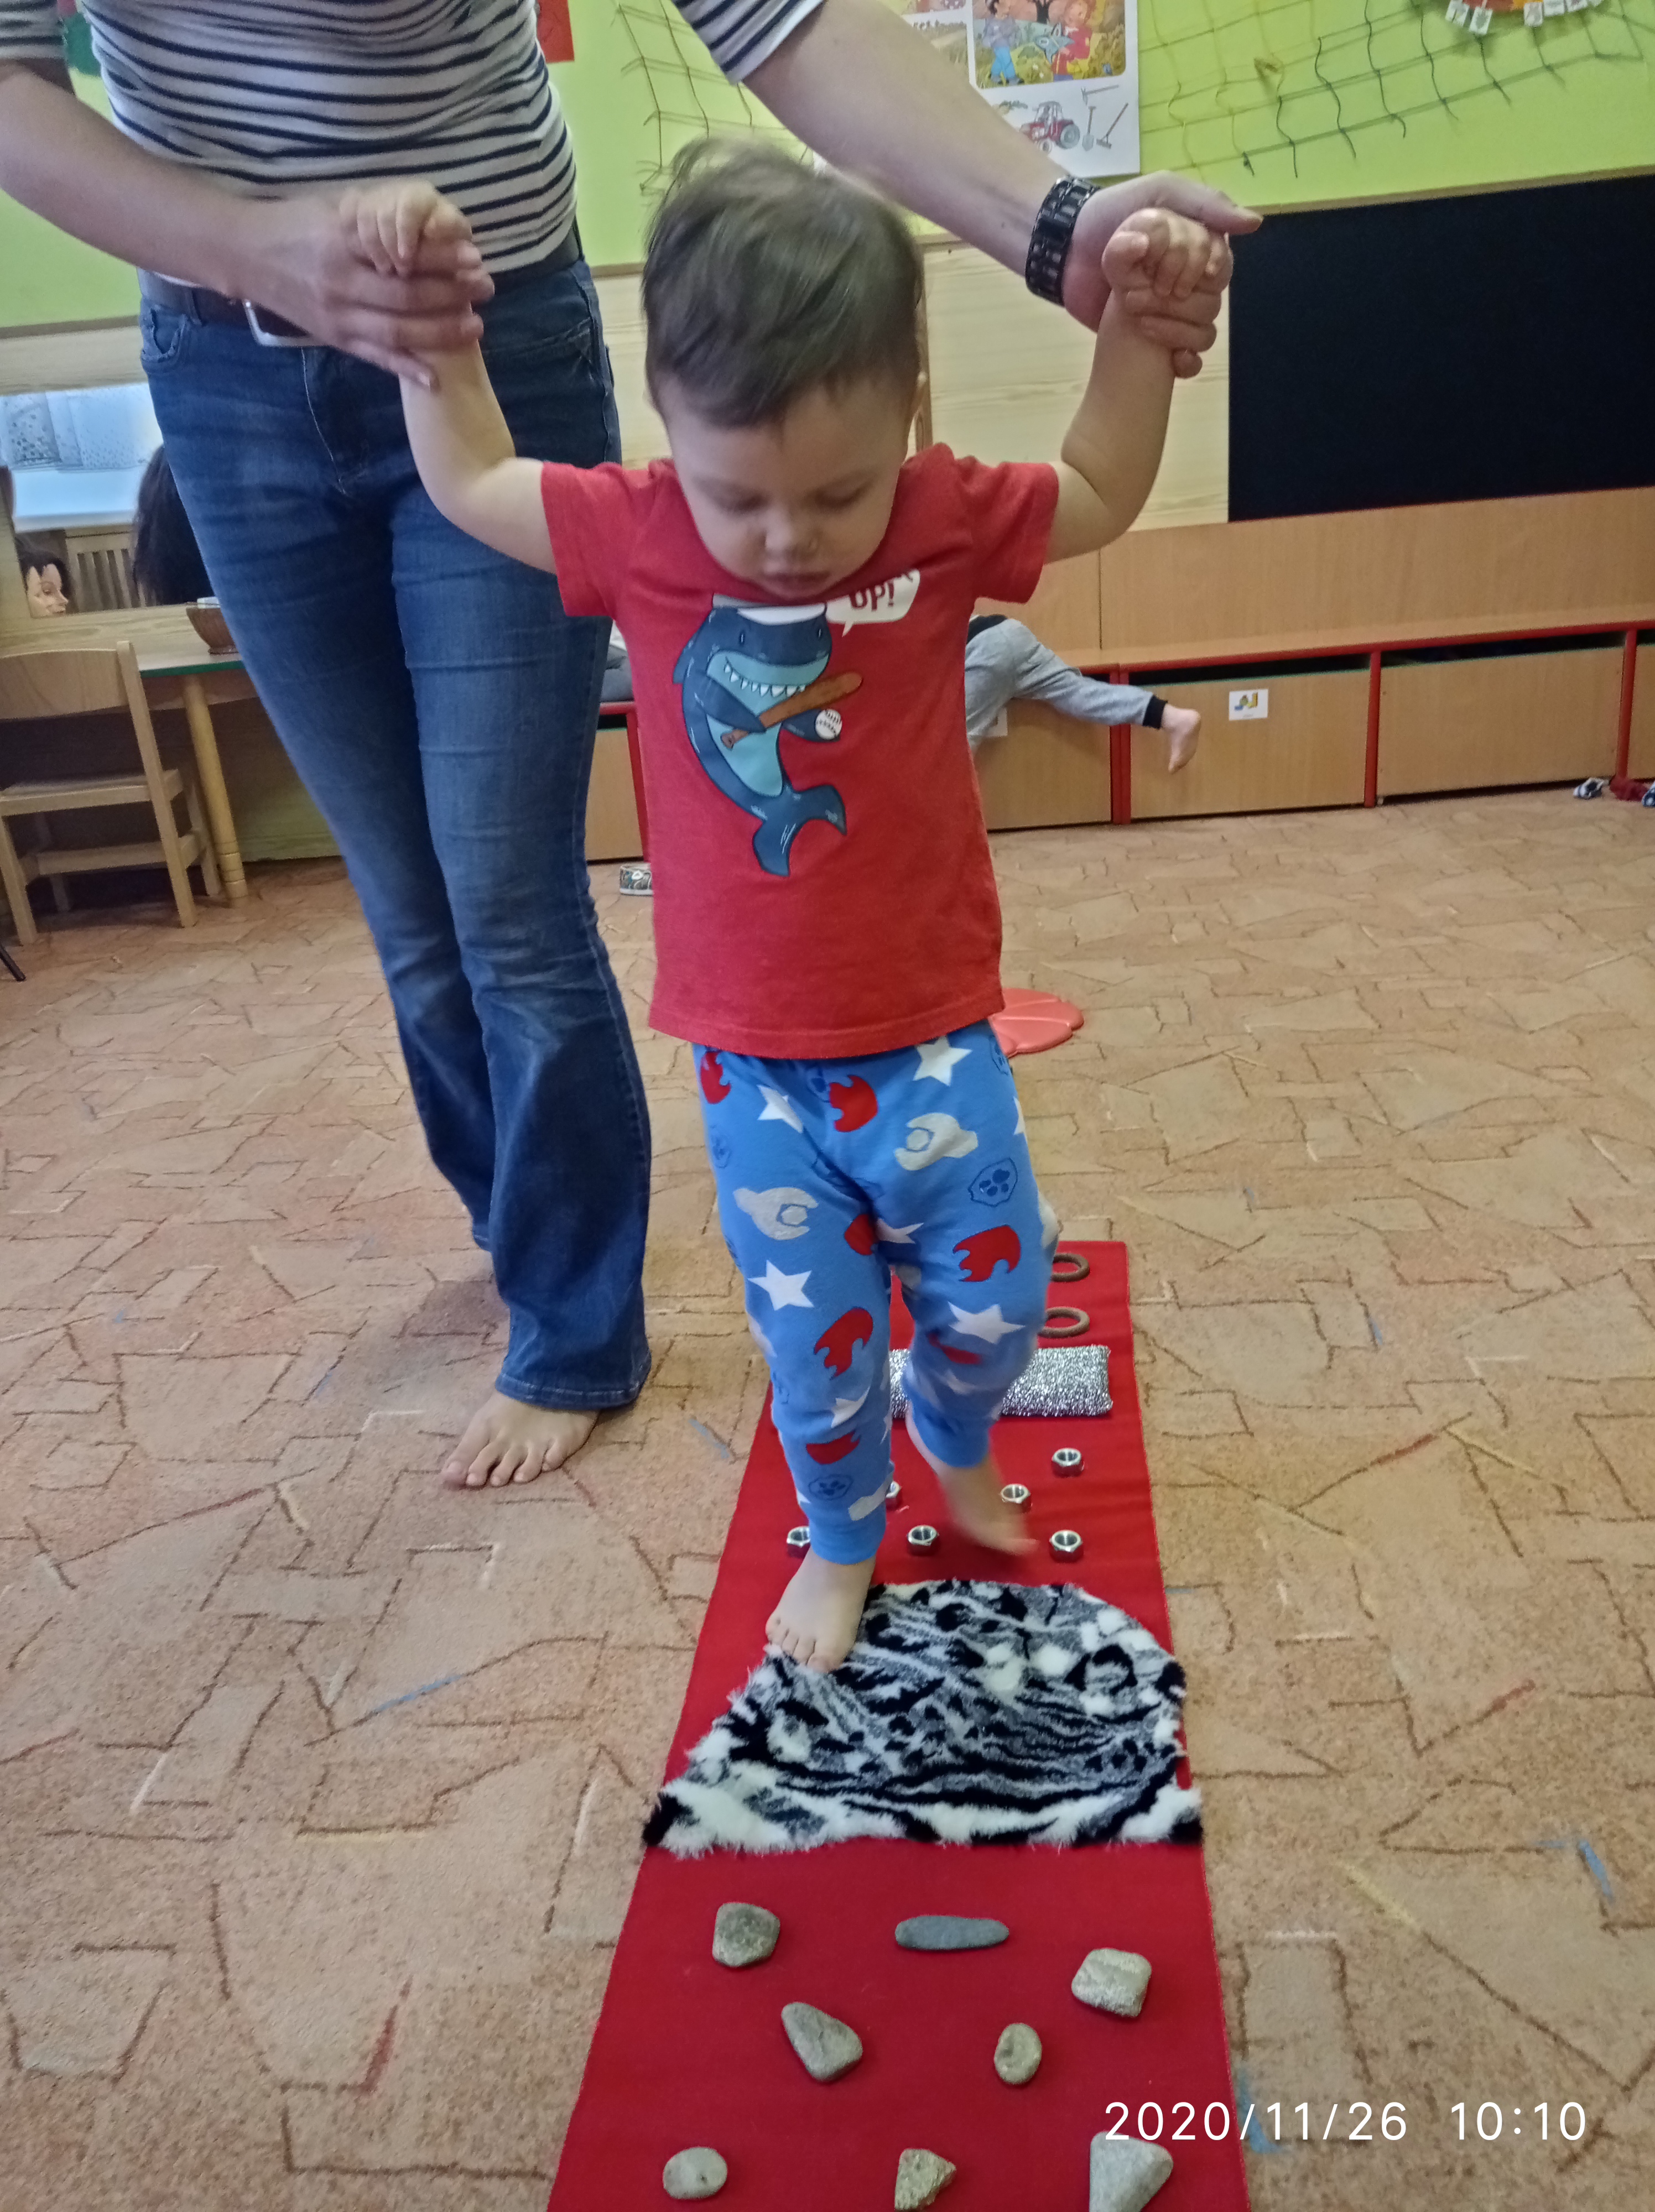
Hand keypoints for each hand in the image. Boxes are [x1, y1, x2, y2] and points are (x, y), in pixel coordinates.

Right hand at [227, 185, 493, 382]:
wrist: (246, 254)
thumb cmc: (296, 223)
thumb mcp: (332, 208)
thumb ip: (373, 219)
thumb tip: (424, 219)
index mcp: (342, 241)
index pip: (401, 252)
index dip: (441, 257)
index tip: (473, 255)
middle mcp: (340, 281)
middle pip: (405, 296)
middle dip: (450, 295)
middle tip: (486, 290)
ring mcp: (336, 315)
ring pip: (395, 330)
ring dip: (439, 332)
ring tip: (474, 326)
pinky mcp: (334, 337)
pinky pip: (375, 357)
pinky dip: (406, 368)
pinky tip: (435, 378)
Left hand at [1062, 173, 1258, 376]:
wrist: (1065, 248)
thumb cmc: (1112, 214)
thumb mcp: (1159, 194)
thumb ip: (1204, 204)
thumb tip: (1253, 224)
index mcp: (1198, 249)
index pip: (1220, 267)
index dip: (1201, 270)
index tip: (1175, 269)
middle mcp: (1189, 282)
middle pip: (1213, 301)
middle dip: (1179, 298)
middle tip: (1144, 289)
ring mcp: (1171, 312)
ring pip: (1203, 332)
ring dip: (1174, 328)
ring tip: (1135, 314)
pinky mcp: (1153, 337)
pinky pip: (1187, 359)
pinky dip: (1185, 363)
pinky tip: (1174, 360)